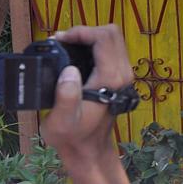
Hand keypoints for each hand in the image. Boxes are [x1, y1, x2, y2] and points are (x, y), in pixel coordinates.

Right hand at [41, 25, 133, 183]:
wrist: (89, 151)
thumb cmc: (73, 137)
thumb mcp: (62, 121)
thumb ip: (65, 96)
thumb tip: (69, 71)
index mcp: (111, 78)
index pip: (103, 37)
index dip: (80, 32)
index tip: (59, 40)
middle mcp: (122, 72)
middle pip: (111, 33)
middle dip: (85, 32)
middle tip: (62, 42)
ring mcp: (123, 74)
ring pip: (112, 39)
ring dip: (88, 38)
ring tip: (65, 47)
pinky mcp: (118, 77)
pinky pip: (109, 49)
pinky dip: (92, 46)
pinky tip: (74, 55)